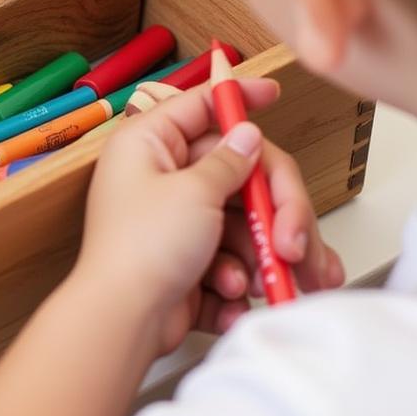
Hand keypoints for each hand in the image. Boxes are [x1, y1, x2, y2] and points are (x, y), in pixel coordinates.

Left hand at [74, 79, 344, 354]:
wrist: (123, 321)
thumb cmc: (141, 250)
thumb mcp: (194, 192)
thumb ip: (229, 161)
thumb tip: (246, 136)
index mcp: (149, 145)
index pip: (200, 106)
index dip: (239, 98)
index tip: (272, 93)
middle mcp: (160, 178)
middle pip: (239, 174)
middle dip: (276, 212)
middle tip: (293, 244)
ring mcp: (174, 220)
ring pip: (242, 222)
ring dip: (261, 256)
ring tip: (269, 284)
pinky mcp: (185, 260)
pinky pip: (229, 260)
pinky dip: (238, 282)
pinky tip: (232, 299)